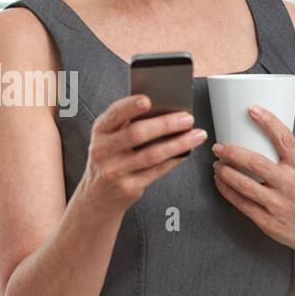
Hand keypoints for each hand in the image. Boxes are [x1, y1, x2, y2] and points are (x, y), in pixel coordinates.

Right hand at [83, 94, 207, 213]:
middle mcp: (103, 151)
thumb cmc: (109, 158)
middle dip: (166, 124)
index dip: (130, 106)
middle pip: (137, 134)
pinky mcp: (128, 187)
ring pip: (152, 154)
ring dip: (178, 143)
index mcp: (100, 131)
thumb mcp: (109, 138)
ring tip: (196, 135)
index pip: (115, 114)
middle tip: (187, 119)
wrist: (98, 195)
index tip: (149, 100)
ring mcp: (115, 171)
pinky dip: (174, 160)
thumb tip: (164, 109)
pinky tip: (186, 152)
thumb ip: (128, 123)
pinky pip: (157, 171)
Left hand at [210, 104, 294, 252]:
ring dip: (225, 172)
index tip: (252, 109)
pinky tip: (219, 182)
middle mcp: (291, 185)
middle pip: (257, 163)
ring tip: (216, 164)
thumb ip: (288, 157)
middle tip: (218, 146)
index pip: (285, 140)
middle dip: (233, 152)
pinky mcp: (267, 221)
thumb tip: (263, 130)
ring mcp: (278, 204)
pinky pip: (241, 203)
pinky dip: (226, 191)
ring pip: (245, 185)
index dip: (268, 122)